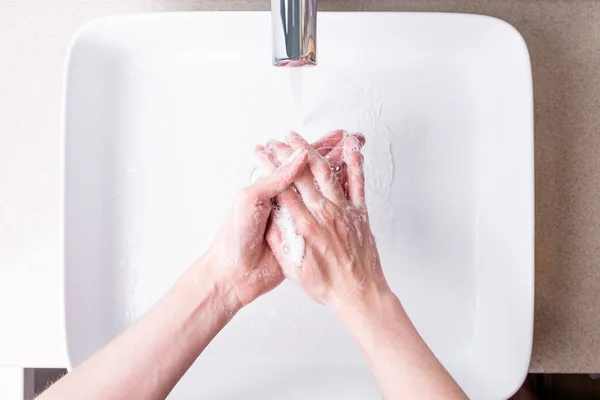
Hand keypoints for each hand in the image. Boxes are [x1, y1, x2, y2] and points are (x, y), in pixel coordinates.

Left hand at [203, 131, 350, 313]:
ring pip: (324, 190)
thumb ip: (274, 179)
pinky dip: (339, 201)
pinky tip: (353, 190)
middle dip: (332, 154)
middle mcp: (287, 198)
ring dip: (340, 173)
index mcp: (271, 186)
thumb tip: (300, 156)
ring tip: (358, 156)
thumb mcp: (250, 201)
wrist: (235, 274)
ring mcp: (298, 217)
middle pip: (314, 170)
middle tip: (351, 138)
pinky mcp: (304, 235)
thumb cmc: (236, 236)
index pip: (298, 159)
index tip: (336, 135)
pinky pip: (325, 215)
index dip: (315, 147)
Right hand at [256, 131, 389, 309]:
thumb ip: (279, 239)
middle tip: (275, 140)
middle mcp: (323, 214)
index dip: (269, 167)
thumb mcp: (292, 267)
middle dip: (285, 153)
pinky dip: (354, 163)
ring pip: (325, 173)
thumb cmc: (325, 285)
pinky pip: (357, 183)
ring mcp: (343, 211)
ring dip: (310, 151)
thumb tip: (270, 216)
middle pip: (300, 175)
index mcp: (304, 227)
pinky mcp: (359, 213)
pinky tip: (349, 147)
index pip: (282, 188)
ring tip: (297, 138)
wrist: (358, 294)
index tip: (261, 153)